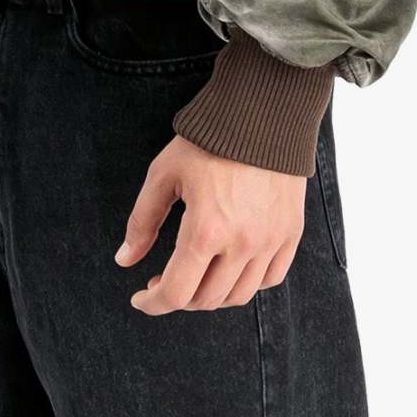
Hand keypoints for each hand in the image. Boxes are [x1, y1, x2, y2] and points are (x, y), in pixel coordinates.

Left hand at [115, 135, 305, 312]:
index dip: (153, 304)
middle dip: (179, 297)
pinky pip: (271, 278)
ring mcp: (270, 241)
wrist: (262, 113)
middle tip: (165, 279)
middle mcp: (242, 244)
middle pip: (207, 300)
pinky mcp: (291, 233)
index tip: (141, 298)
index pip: (177, 293)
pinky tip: (231, 266)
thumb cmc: (207, 140)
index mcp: (205, 231)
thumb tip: (124, 260)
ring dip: (212, 295)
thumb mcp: (164, 173)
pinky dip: (248, 282)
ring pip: (239, 295)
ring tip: (196, 274)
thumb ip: (142, 220)